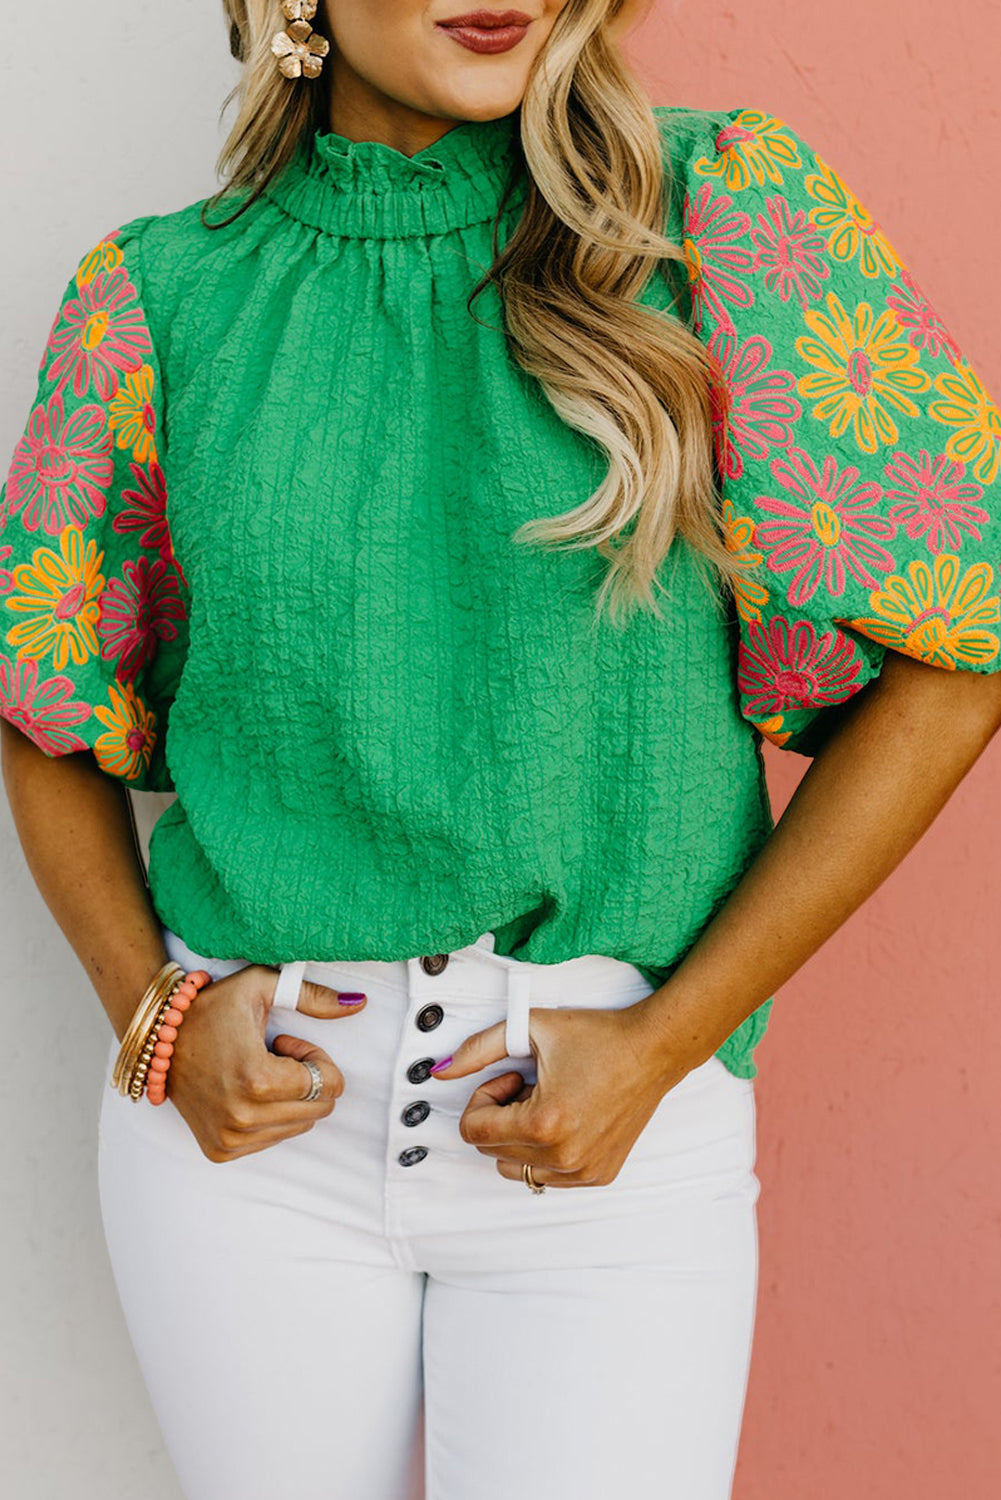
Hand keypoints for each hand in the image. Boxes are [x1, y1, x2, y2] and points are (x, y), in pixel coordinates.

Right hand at [163, 965, 367, 1163]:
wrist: (159, 1037)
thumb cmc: (211, 1008)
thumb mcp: (262, 988)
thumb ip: (314, 997)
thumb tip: (358, 1005)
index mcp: (258, 1080)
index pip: (330, 1084)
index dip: (316, 1058)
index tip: (287, 1042)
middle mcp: (243, 1117)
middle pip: (320, 1108)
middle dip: (307, 1078)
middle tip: (275, 1055)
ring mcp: (230, 1138)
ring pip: (299, 1126)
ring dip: (289, 1097)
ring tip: (257, 1071)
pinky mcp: (220, 1150)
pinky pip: (273, 1139)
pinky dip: (270, 1115)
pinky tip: (244, 1089)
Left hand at [429, 998, 689, 1187]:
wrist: (653, 1050)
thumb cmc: (597, 1036)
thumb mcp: (530, 1029)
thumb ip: (478, 1049)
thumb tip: (440, 1070)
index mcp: (543, 1124)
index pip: (473, 1131)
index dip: (483, 1098)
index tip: (510, 1076)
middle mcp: (563, 1157)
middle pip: (491, 1151)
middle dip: (500, 1115)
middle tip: (530, 1084)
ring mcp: (583, 1172)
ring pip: (515, 1169)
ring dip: (519, 1138)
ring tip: (548, 1103)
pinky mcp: (598, 1176)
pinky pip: (547, 1177)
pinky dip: (545, 1151)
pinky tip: (568, 1117)